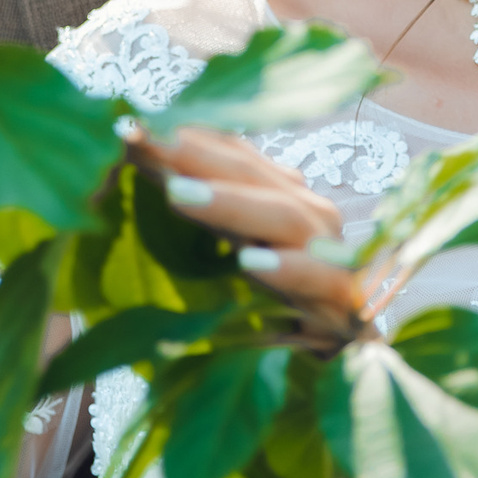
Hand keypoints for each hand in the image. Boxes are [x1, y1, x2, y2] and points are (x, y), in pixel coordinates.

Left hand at [129, 126, 366, 313]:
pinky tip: (248, 262)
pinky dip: (286, 268)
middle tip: (141, 141)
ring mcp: (329, 252)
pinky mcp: (343, 300)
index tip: (126, 126)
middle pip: (250, 174)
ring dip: (229, 203)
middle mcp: (306, 212)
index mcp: (277, 194)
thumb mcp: (232, 247)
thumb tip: (137, 170)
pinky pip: (319, 278)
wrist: (352, 351)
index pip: (227, 153)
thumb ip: (200, 212)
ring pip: (284, 216)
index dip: (178, 137)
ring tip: (176, 194)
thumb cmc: (281, 299)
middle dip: (193, 155)